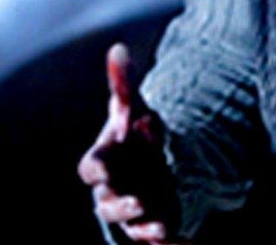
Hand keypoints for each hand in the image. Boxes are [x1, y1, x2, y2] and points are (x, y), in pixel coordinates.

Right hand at [77, 44, 187, 243]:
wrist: (150, 161)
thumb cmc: (134, 134)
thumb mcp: (132, 107)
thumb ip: (123, 82)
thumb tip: (118, 49)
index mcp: (105, 162)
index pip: (91, 168)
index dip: (99, 166)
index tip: (108, 165)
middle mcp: (113, 190)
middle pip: (109, 204)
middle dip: (123, 204)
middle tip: (139, 201)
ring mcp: (132, 210)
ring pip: (131, 226)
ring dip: (145, 226)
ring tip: (163, 226)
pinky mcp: (152, 223)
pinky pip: (155, 240)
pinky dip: (170, 241)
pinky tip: (184, 241)